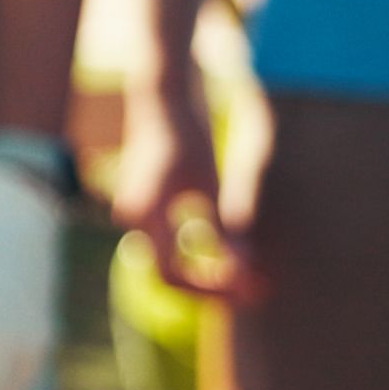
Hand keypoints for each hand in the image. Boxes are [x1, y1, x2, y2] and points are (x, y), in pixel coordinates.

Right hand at [110, 80, 255, 302]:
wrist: (161, 100)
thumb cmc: (187, 135)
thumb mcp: (210, 183)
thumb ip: (223, 231)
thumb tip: (243, 273)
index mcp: (145, 214)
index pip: (171, 275)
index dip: (207, 289)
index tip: (244, 287)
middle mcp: (132, 221)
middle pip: (169, 275)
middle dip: (211, 287)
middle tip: (256, 288)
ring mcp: (135, 216)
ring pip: (170, 263)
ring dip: (207, 275)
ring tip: (249, 275)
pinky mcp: (145, 210)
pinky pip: (169, 247)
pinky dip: (199, 258)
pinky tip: (230, 256)